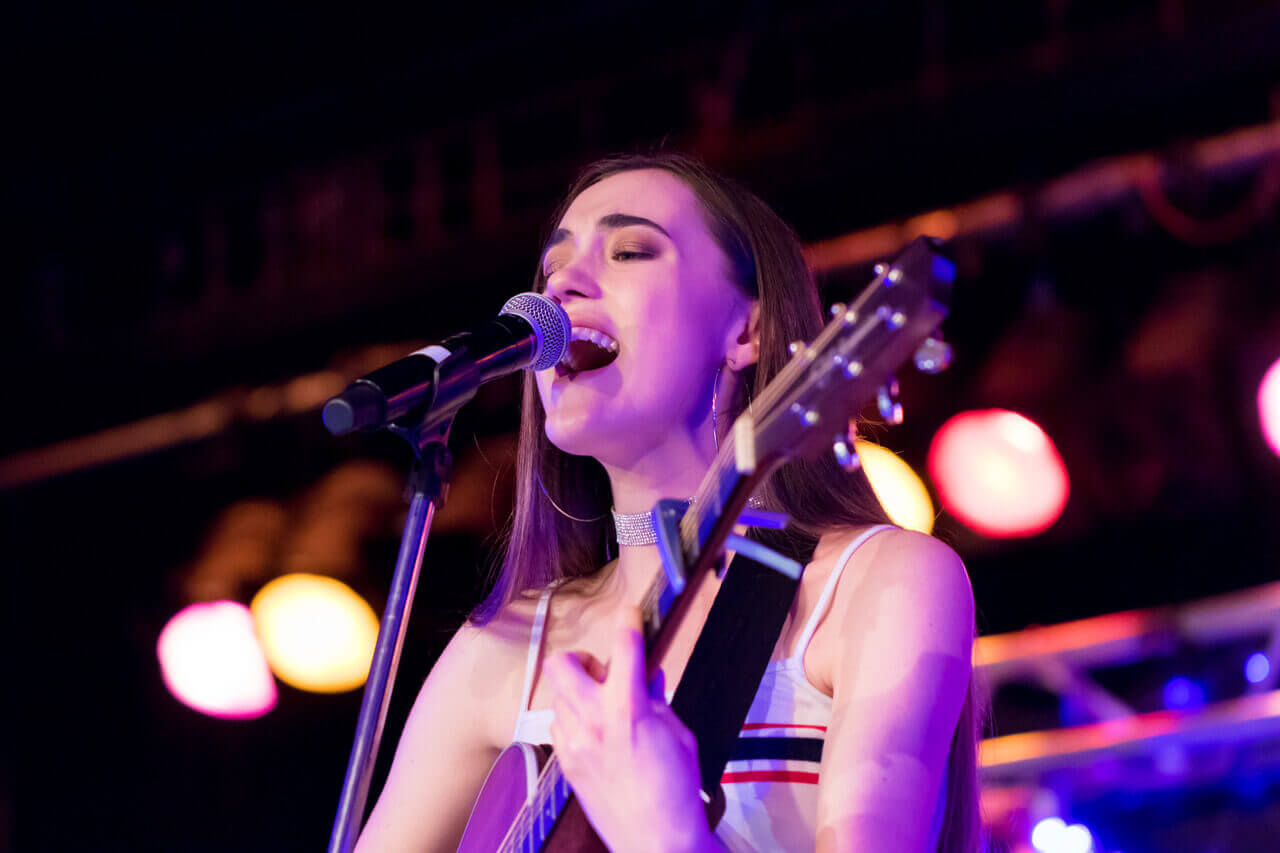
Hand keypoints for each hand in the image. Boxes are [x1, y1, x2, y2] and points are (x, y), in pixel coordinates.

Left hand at [545, 606, 720, 852]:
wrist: (656, 841)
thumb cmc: (675, 792)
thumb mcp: (679, 735)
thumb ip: (657, 701)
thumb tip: (648, 677)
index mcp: (626, 710)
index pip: (623, 649)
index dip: (628, 623)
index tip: (630, 613)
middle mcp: (592, 722)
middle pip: (564, 665)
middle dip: (584, 661)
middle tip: (606, 673)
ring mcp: (574, 744)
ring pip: (560, 697)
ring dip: (581, 694)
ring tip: (606, 710)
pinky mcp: (566, 763)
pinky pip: (560, 726)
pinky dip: (576, 721)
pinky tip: (598, 734)